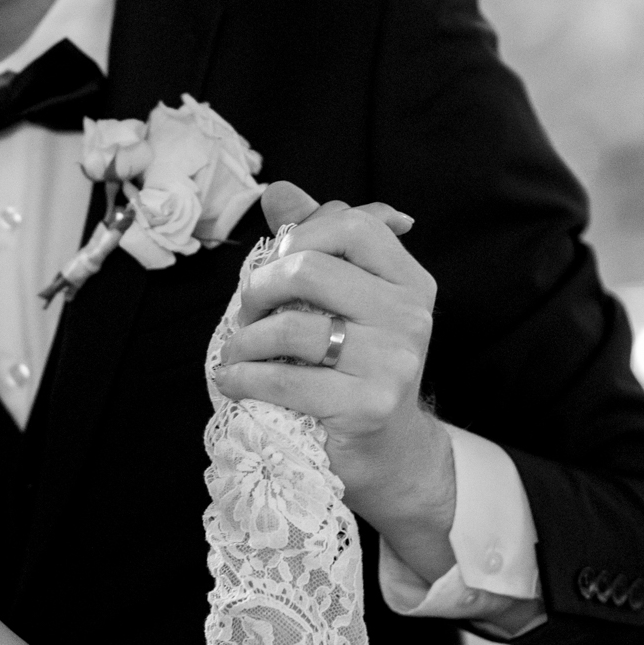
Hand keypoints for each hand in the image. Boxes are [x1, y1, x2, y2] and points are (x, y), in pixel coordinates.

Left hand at [213, 181, 456, 584]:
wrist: (387, 453)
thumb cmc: (357, 370)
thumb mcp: (346, 303)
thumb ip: (315, 244)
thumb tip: (277, 191)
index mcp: (410, 281)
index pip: (352, 224)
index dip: (298, 234)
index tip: (272, 263)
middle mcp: (410, 316)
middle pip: (312, 267)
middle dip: (260, 287)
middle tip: (245, 311)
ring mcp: (394, 362)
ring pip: (293, 325)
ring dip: (246, 339)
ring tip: (236, 351)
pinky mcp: (367, 405)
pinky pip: (285, 377)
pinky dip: (245, 376)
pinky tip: (233, 379)